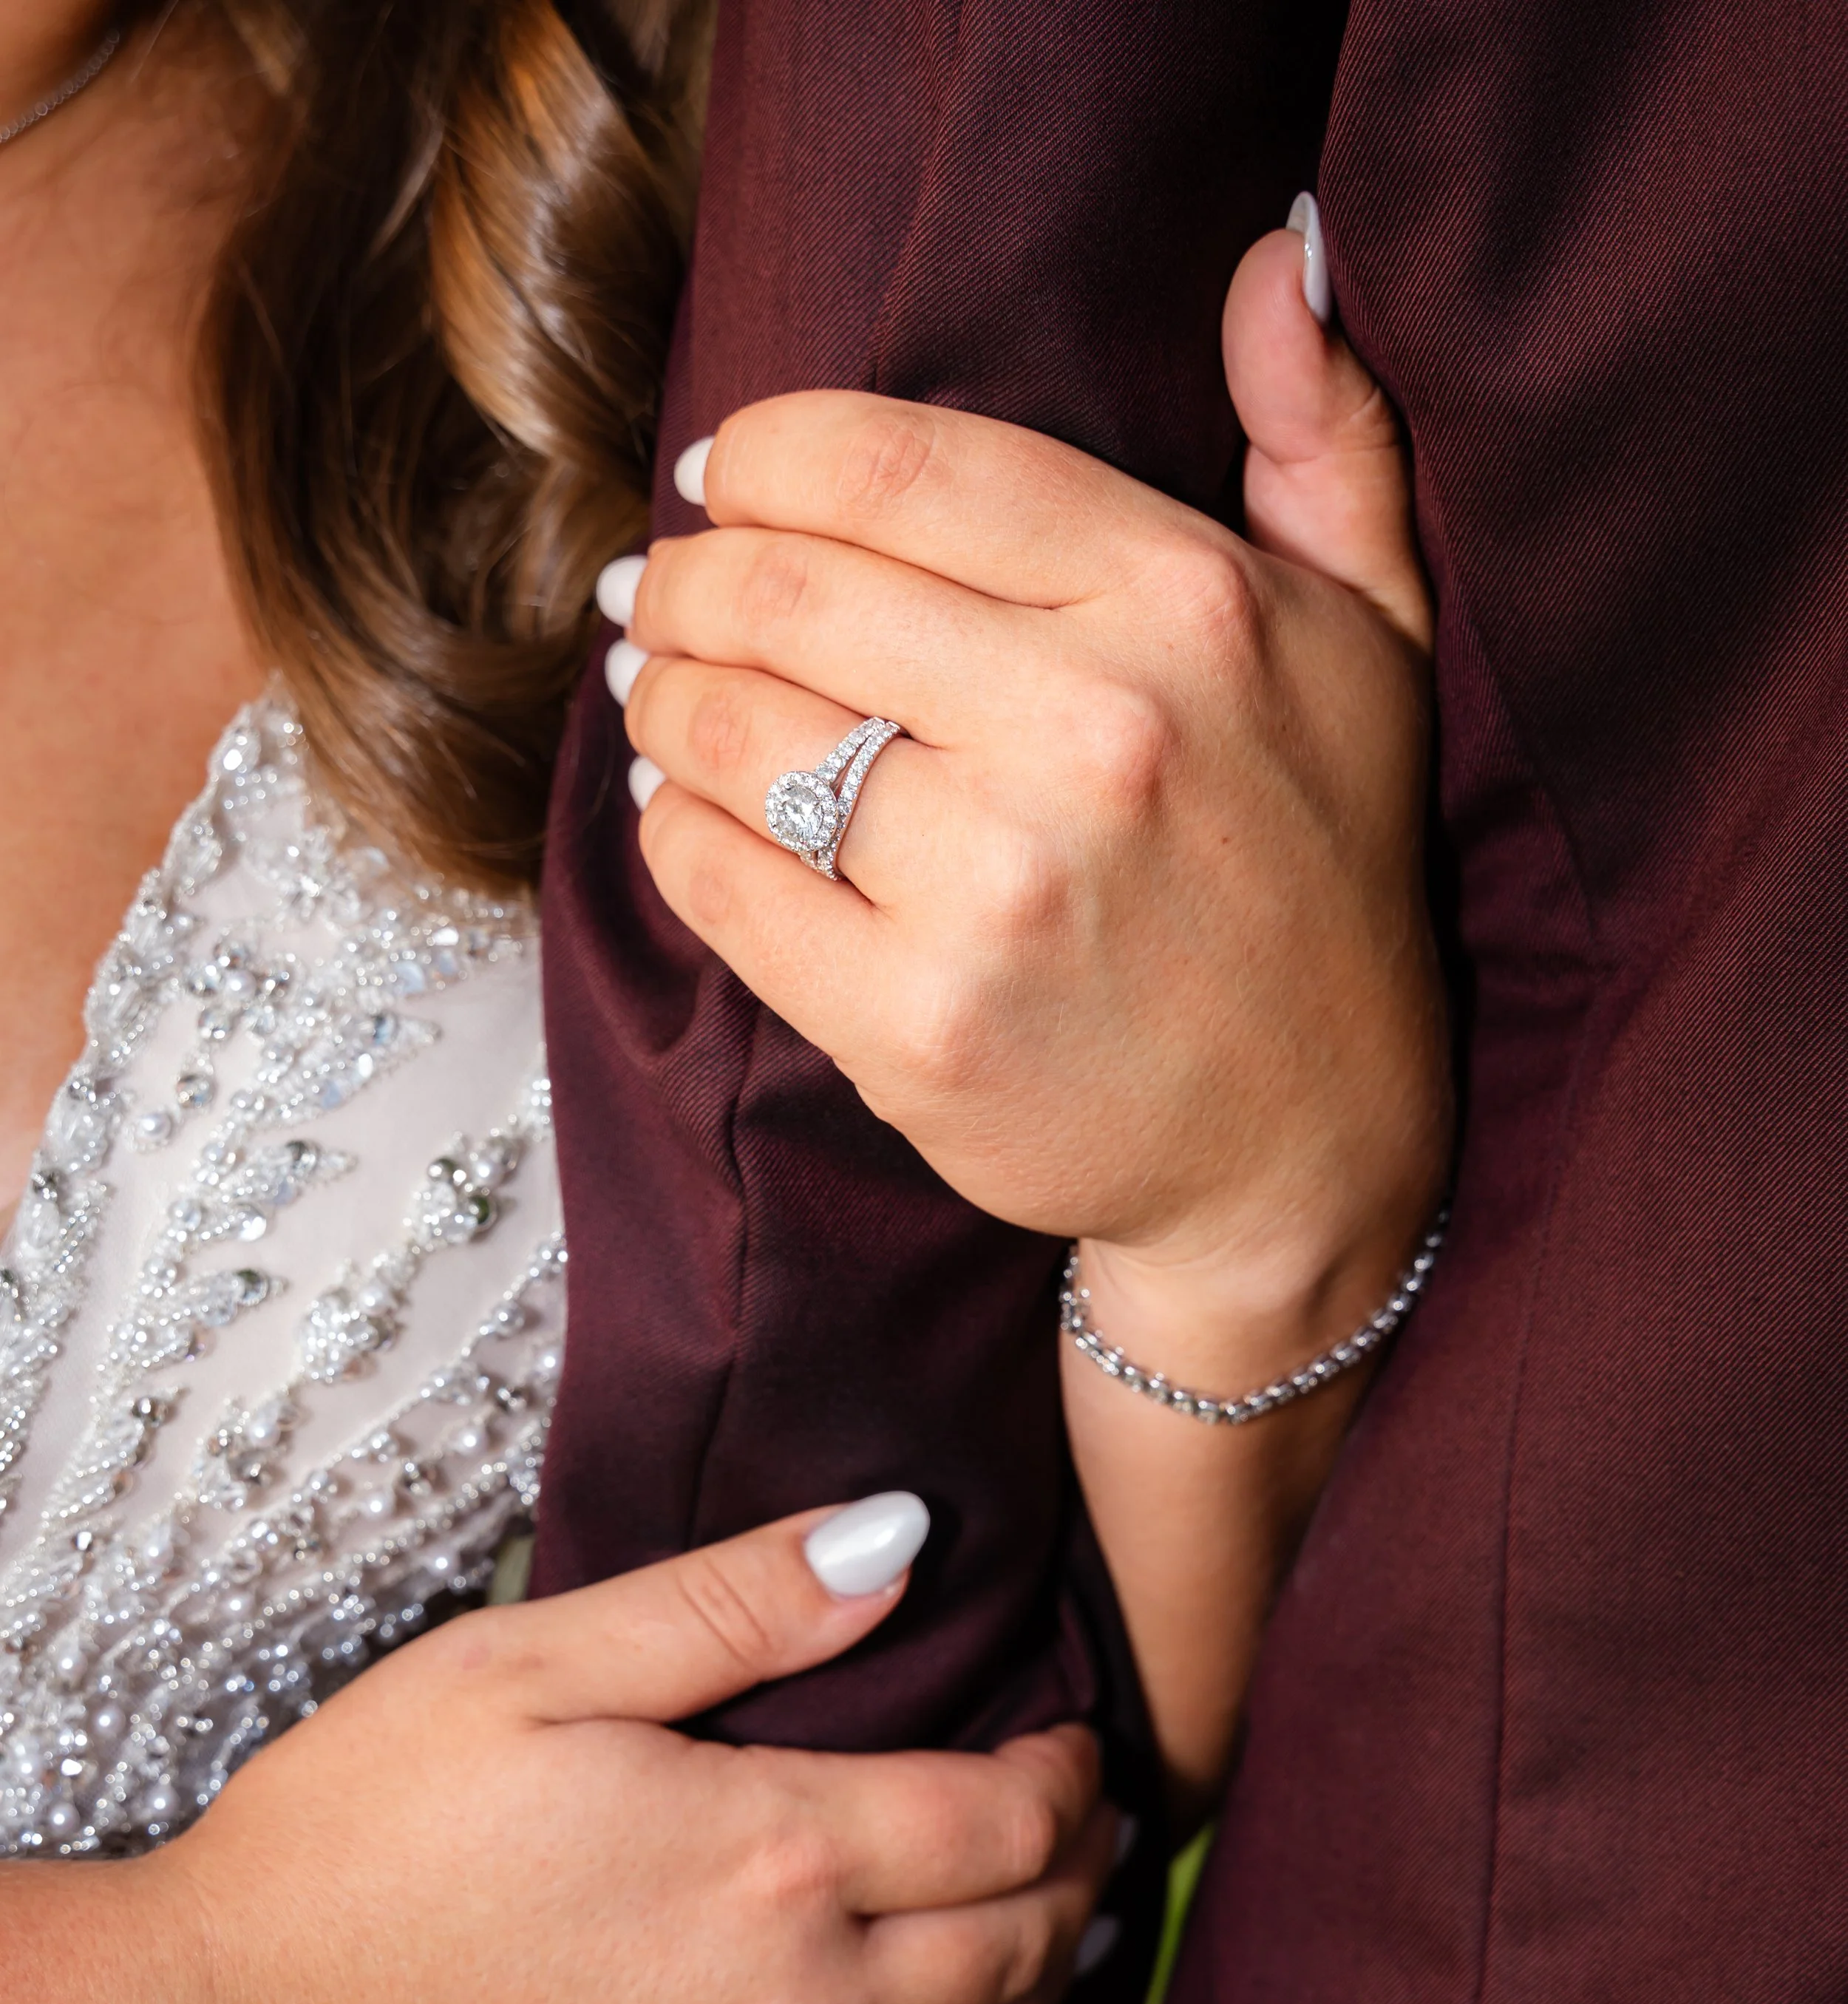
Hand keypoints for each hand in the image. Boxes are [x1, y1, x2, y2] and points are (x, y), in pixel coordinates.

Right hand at [0, 1506, 1109, 2003]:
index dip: (1067, 1776)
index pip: (1005, 1823)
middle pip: (1020, 1951)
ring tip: (1057, 1934)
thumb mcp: (525, 1666)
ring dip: (1042, 1996)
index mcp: (769, 1858)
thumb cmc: (355, 1842)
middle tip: (1091, 1828)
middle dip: (1081, 1878)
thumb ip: (731, 1604)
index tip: (1072, 1738)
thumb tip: (902, 1539)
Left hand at [614, 231, 1446, 1389]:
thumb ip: (1321, 444)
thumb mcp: (1371, 641)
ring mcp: (999, 890)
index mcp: (1183, 605)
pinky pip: (717, 881)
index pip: (894, 461)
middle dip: (685, 576)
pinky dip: (673, 831)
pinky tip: (686, 808)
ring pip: (733, 731)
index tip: (726, 479)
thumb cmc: (1320, 875)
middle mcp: (1094, 734)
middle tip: (656, 590)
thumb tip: (1278, 259)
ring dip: (666, 696)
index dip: (767, 454)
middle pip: (786, 590)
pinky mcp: (917, 1026)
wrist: (1307, 1144)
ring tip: (664, 691)